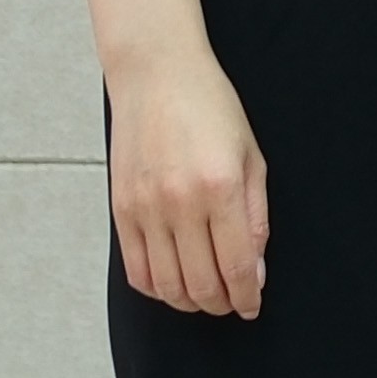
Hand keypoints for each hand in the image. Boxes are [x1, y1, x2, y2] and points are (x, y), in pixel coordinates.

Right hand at [107, 42, 270, 319]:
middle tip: (232, 302)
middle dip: (222, 304)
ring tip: (205, 295)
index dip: (247, 297)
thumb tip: (255, 271)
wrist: (156, 73)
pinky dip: (157, 288)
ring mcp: (145, 207)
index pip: (236, 266)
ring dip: (190, 302)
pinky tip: (173, 281)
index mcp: (220, 186)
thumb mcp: (251, 156)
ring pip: (168, 286)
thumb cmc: (210, 107)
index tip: (252, 305)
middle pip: (201, 285)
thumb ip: (255, 217)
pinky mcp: (121, 209)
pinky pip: (136, 271)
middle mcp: (180, 201)